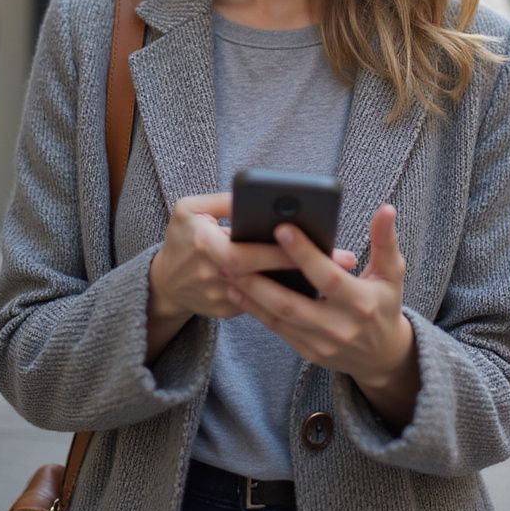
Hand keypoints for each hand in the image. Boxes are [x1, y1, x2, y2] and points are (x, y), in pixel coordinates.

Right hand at [148, 193, 357, 323]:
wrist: (164, 283)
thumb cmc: (182, 236)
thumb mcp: (189, 209)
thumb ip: (223, 201)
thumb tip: (257, 198)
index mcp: (204, 246)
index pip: (245, 252)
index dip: (277, 249)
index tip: (311, 241)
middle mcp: (213, 277)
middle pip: (266, 274)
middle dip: (305, 266)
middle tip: (345, 258)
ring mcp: (221, 300)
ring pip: (270, 293)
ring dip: (304, 282)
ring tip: (341, 271)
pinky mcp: (228, 313)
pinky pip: (263, 302)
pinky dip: (288, 291)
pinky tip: (318, 281)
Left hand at [225, 205, 417, 407]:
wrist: (383, 356)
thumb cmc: (385, 304)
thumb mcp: (392, 273)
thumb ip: (385, 240)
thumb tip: (386, 208)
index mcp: (360, 302)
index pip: (326, 276)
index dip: (303, 253)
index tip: (280, 227)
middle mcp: (339, 327)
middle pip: (292, 304)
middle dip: (261, 279)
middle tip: (234, 253)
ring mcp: (321, 344)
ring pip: (279, 319)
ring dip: (251, 295)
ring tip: (228, 269)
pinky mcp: (308, 353)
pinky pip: (277, 330)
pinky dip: (256, 311)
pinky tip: (238, 291)